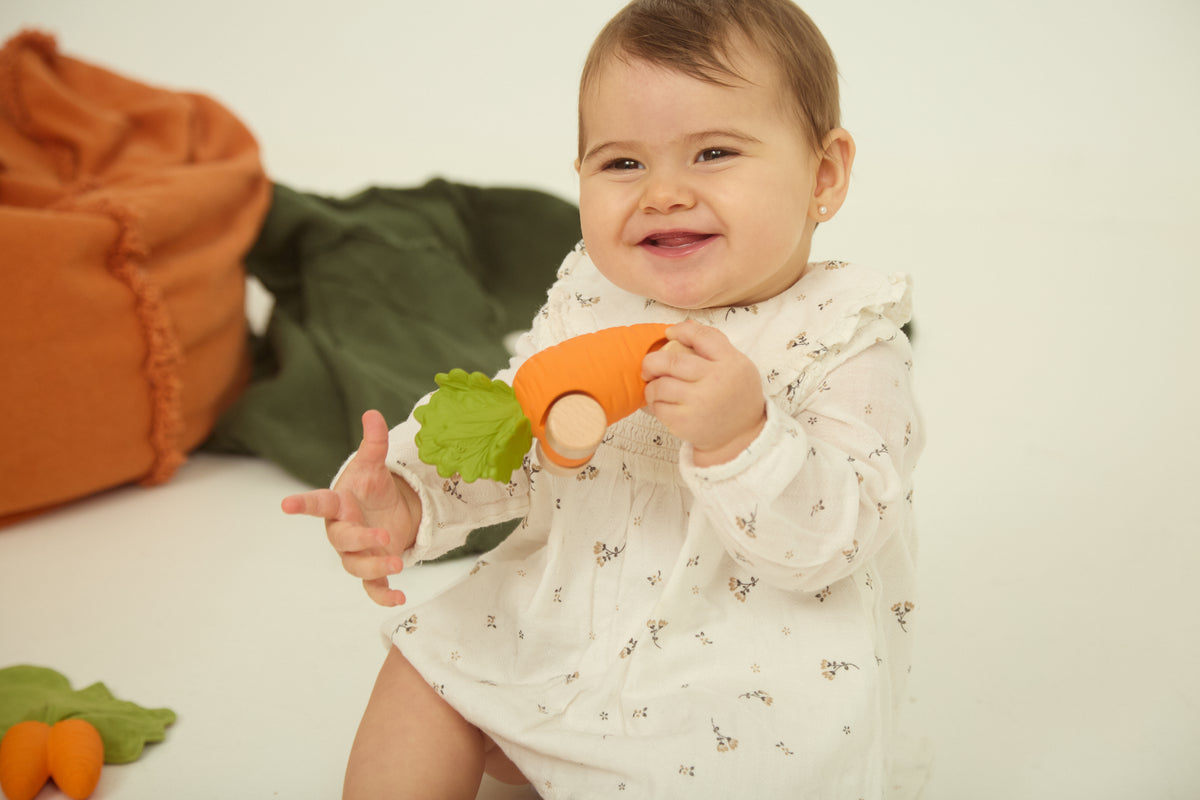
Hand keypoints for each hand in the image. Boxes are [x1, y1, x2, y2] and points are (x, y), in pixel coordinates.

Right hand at [281, 410, 420, 605]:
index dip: (302, 503)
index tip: (285, 503)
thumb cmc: (372, 488)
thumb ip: (374, 442)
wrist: (388, 510)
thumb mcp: (375, 464)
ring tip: (396, 562)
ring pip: (356, 567)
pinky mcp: (374, 566)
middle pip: (342, 541)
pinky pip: (373, 587)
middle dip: (360, 540)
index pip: (317, 503)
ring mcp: (357, 552)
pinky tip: (400, 598)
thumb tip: (373, 413)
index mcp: (339, 504)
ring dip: (375, 567)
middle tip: (382, 536)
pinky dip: (384, 595)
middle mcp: (343, 531)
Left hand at [641, 321, 766, 466]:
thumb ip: (714, 343)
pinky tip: (663, 404)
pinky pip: (659, 408)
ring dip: (652, 385)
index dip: (681, 330)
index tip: (669, 334)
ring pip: (660, 386)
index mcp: (730, 363)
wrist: (742, 435)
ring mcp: (699, 404)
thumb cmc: (736, 394)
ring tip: (655, 387)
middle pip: (671, 362)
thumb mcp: (737, 364)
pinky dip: (655, 404)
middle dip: (652, 361)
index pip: (702, 336)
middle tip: (649, 365)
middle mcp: (715, 382)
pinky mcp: (686, 424)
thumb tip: (683, 325)